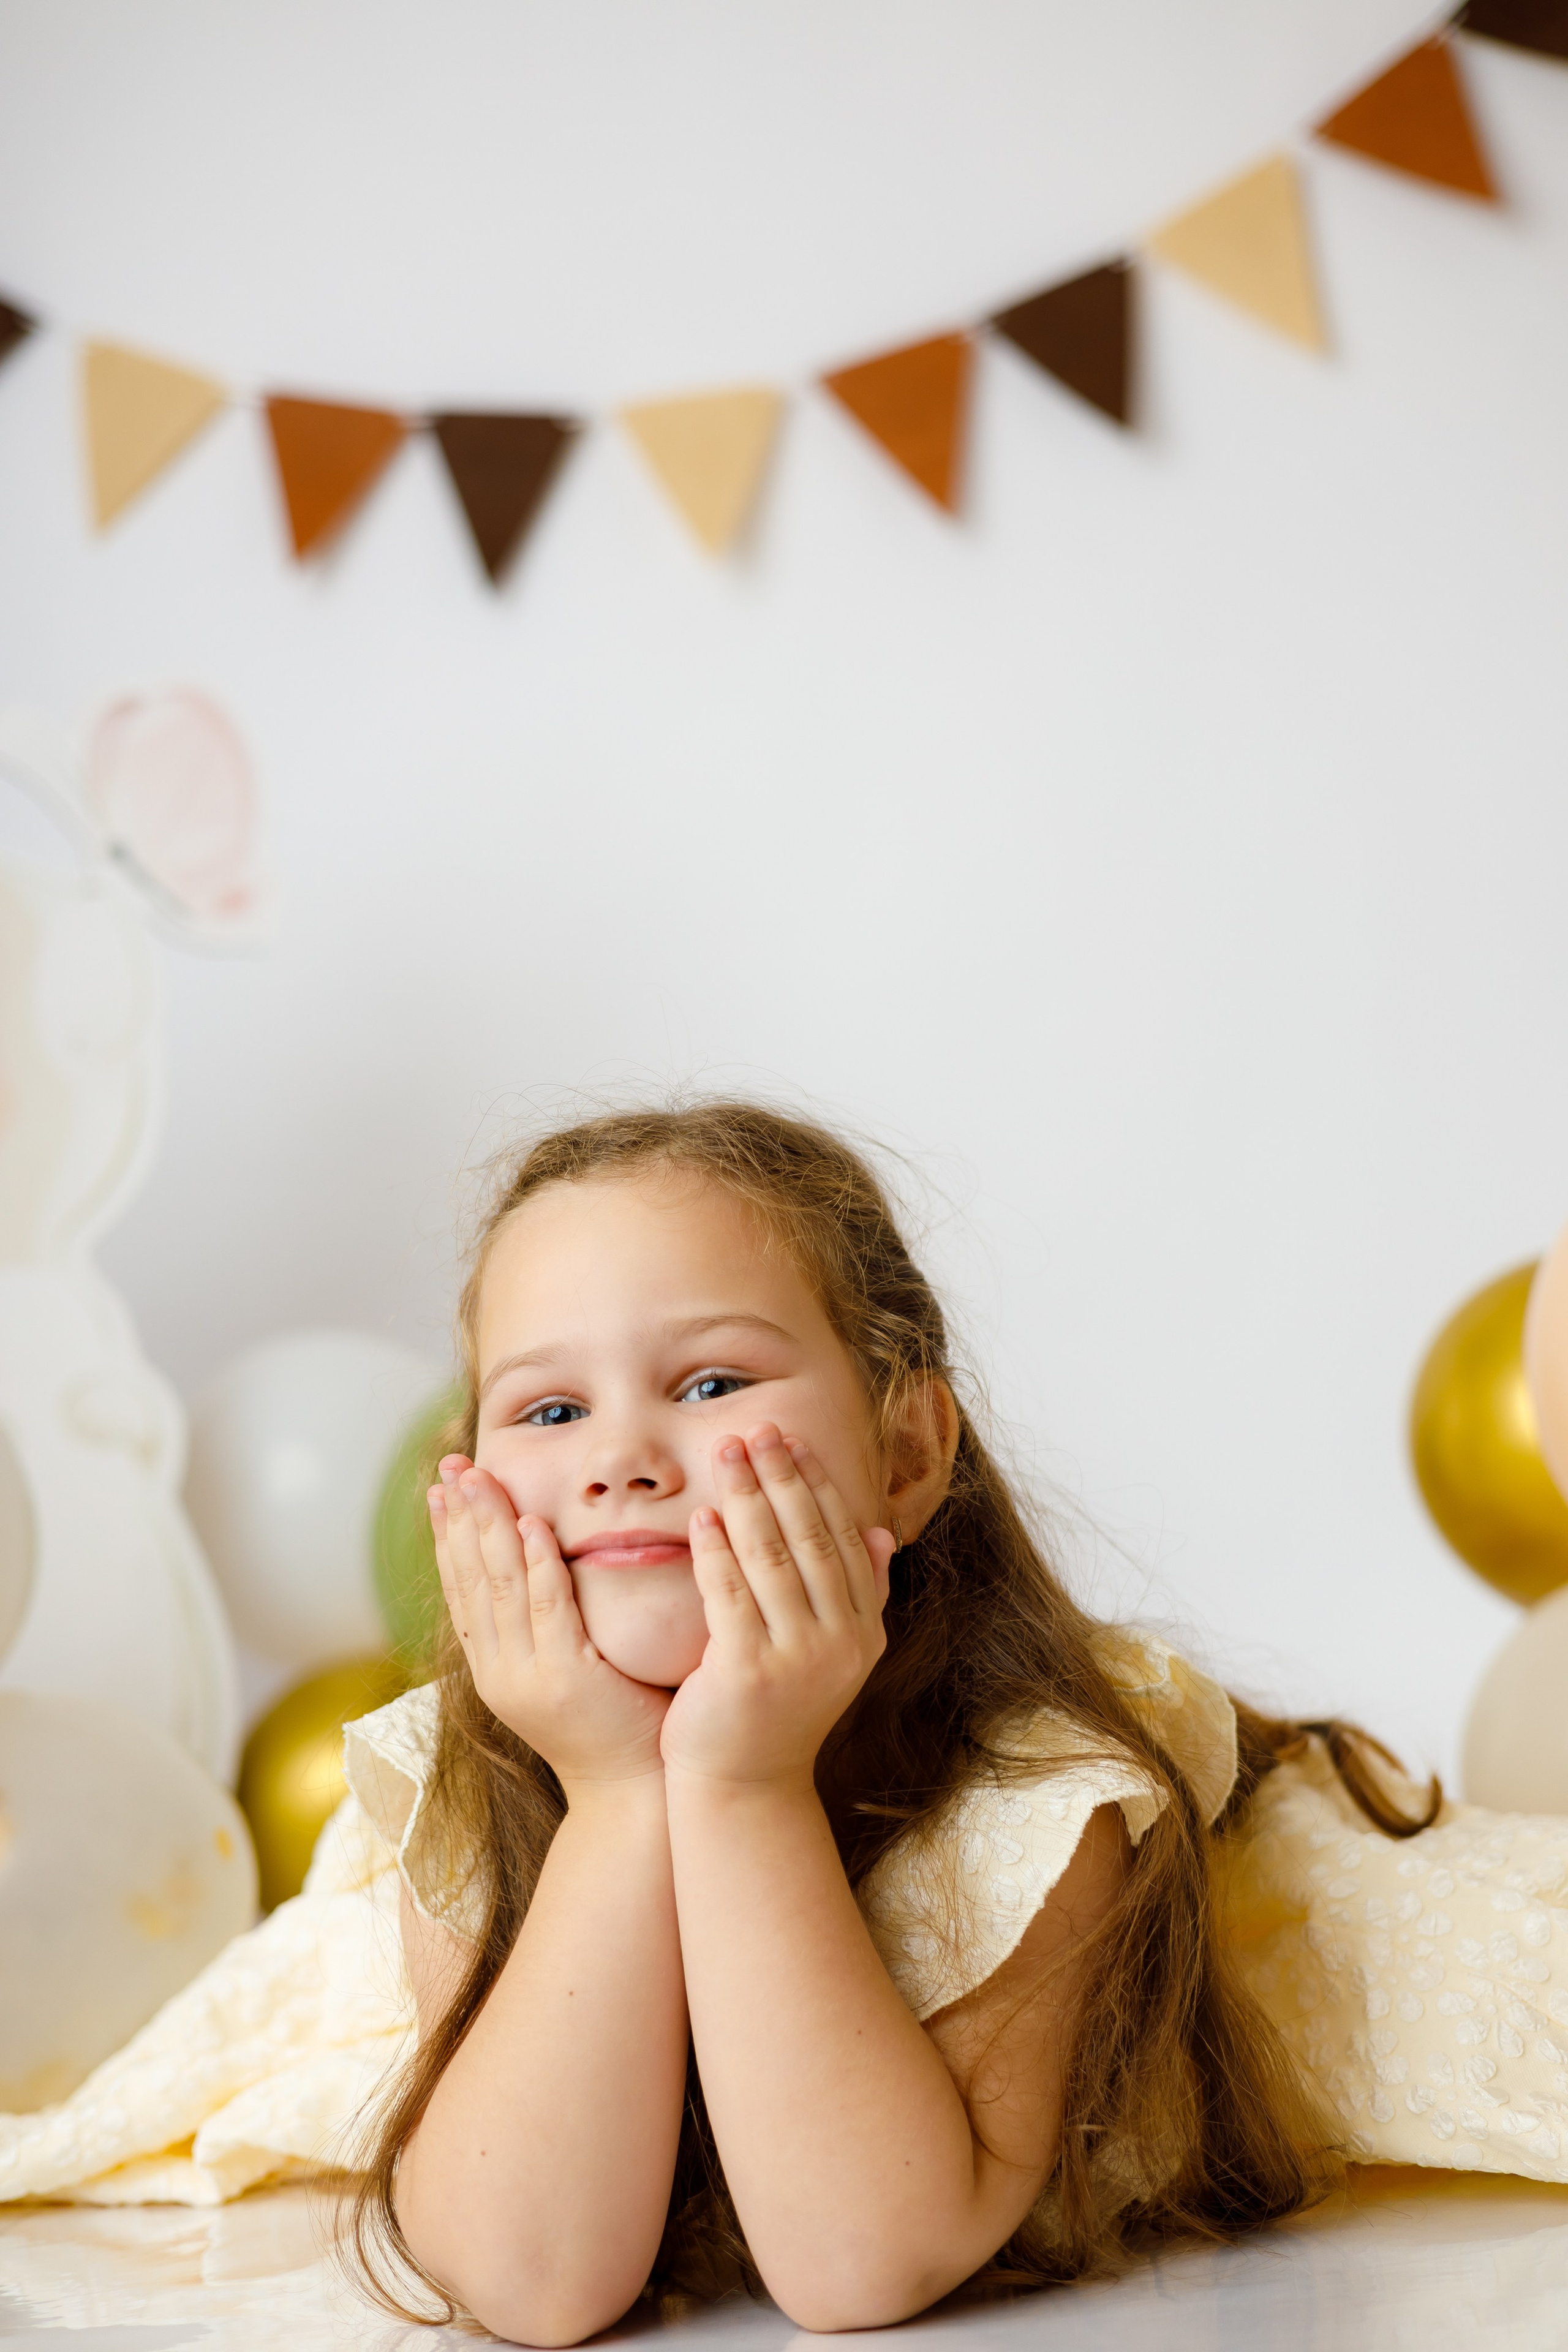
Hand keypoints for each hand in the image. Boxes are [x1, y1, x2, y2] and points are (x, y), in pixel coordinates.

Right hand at [430, 1460, 671, 1791]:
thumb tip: (545, 1561)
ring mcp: (529, 1677)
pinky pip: (548, 1609)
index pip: (462, 1589)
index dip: (449, 1536)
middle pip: (470, 1579)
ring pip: (500, 1587)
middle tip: (449, 1466)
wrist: (635, 1794)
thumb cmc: (615, 1726)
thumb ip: (551, 1623)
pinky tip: (529, 1526)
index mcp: (496, 1668)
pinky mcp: (567, 1679)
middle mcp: (500, 1671)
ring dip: (488, 1527)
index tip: (440, 1489)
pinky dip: (538, 1565)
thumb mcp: (566, 1670)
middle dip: (459, 1518)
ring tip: (478, 1479)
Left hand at [658, 1425, 894, 1792]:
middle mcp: (841, 1642)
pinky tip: (702, 1517)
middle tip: (755, 1429)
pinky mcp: (749, 1672)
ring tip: (724, 1454)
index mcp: (863, 1632)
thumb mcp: (830, 1654)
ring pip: (771, 1557)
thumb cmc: (776, 1713)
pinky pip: (730, 1594)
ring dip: (746, 1497)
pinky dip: (716, 1550)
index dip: (817, 1484)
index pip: (842, 1539)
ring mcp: (798, 1658)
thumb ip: (858, 1595)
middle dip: (780, 1476)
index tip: (791, 1440)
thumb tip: (882, 1535)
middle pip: (809, 1538)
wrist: (744, 1789)